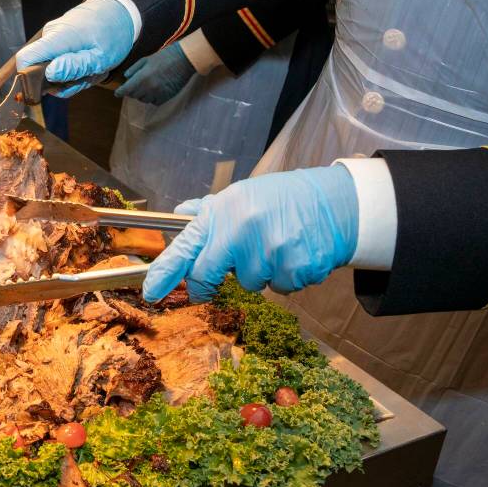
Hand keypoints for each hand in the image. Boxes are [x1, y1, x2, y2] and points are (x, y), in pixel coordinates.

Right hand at [16, 0, 134, 97]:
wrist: (119, 11)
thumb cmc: (113, 34)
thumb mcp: (101, 57)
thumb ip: (75, 66)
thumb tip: (50, 73)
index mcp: (58, 38)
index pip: (25, 60)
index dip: (28, 81)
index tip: (48, 91)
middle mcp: (50, 35)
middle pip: (38, 70)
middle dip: (60, 83)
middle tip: (86, 79)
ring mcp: (52, 36)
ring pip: (50, 69)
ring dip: (70, 78)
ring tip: (90, 70)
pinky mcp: (57, 40)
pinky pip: (57, 62)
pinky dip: (72, 70)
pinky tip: (86, 65)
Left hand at [114, 43, 194, 104]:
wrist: (184, 60)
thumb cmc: (165, 57)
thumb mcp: (146, 60)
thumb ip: (134, 69)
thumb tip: (126, 78)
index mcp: (142, 77)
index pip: (126, 90)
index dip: (120, 92)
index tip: (117, 93)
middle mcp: (149, 88)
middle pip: (134, 96)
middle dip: (132, 91)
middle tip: (135, 84)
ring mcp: (158, 93)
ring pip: (144, 100)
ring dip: (142, 95)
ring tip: (146, 86)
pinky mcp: (166, 97)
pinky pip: (154, 102)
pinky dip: (152, 98)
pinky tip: (155, 90)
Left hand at [142, 165, 358, 302]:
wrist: (336, 202)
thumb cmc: (284, 198)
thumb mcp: (241, 195)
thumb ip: (209, 210)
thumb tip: (180, 213)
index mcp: (223, 212)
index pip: (185, 247)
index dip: (164, 273)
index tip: (151, 291)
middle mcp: (240, 232)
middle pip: (207, 275)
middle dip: (209, 282)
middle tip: (230, 267)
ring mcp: (268, 253)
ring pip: (248, 284)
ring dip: (259, 273)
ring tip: (277, 245)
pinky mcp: (293, 270)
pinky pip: (279, 288)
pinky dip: (286, 277)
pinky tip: (296, 253)